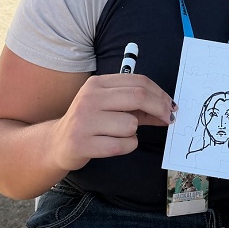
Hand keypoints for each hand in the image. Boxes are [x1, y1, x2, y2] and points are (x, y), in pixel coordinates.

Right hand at [50, 74, 175, 171]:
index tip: (171, 105)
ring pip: (131, 125)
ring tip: (119, 135)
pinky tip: (114, 144)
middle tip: (169, 119)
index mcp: (97, 84)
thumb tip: (168, 110)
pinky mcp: (83, 143)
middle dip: (159, 109)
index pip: (138, 81)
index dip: (160, 94)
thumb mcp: (110, 107)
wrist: (57, 143)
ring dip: (134, 133)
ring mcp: (84, 121)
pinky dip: (127, 146)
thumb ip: (138, 107)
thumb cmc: (91, 123)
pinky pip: (122, 145)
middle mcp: (89, 98)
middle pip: (138, 96)